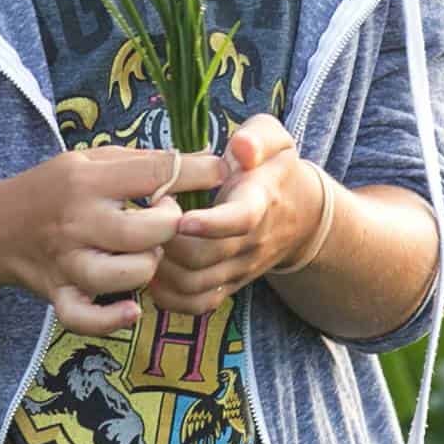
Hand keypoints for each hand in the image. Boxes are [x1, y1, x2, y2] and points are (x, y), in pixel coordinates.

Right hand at [0, 145, 217, 337]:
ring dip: (148, 266)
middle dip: (172, 224)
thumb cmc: (56, 187)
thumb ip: (144, 162)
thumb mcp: (92, 159)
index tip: (221, 170)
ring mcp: (67, 262)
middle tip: (168, 218)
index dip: (198, 172)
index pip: (155, 174)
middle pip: (146, 231)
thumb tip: (207, 158)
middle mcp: (78, 222)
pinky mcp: (59, 294)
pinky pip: (86, 318)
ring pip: (125, 275)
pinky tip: (132, 308)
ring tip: (146, 252)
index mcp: (88, 181)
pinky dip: (112, 319)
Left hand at [145, 116, 328, 316]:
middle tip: (146, 217)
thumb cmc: (273, 169)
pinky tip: (153, 270)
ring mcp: (238, 269)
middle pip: (203, 259)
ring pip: (193, 286)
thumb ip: (258, 138)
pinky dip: (168, 296)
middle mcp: (250, 242)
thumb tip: (241, 147)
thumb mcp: (274, 140)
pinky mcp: (228, 286)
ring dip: (160, 269)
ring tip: (143, 242)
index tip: (181, 218)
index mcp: (259, 202)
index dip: (210, 224)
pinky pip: (195, 305)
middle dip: (166, 242)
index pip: (240, 219)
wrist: (299, 214)